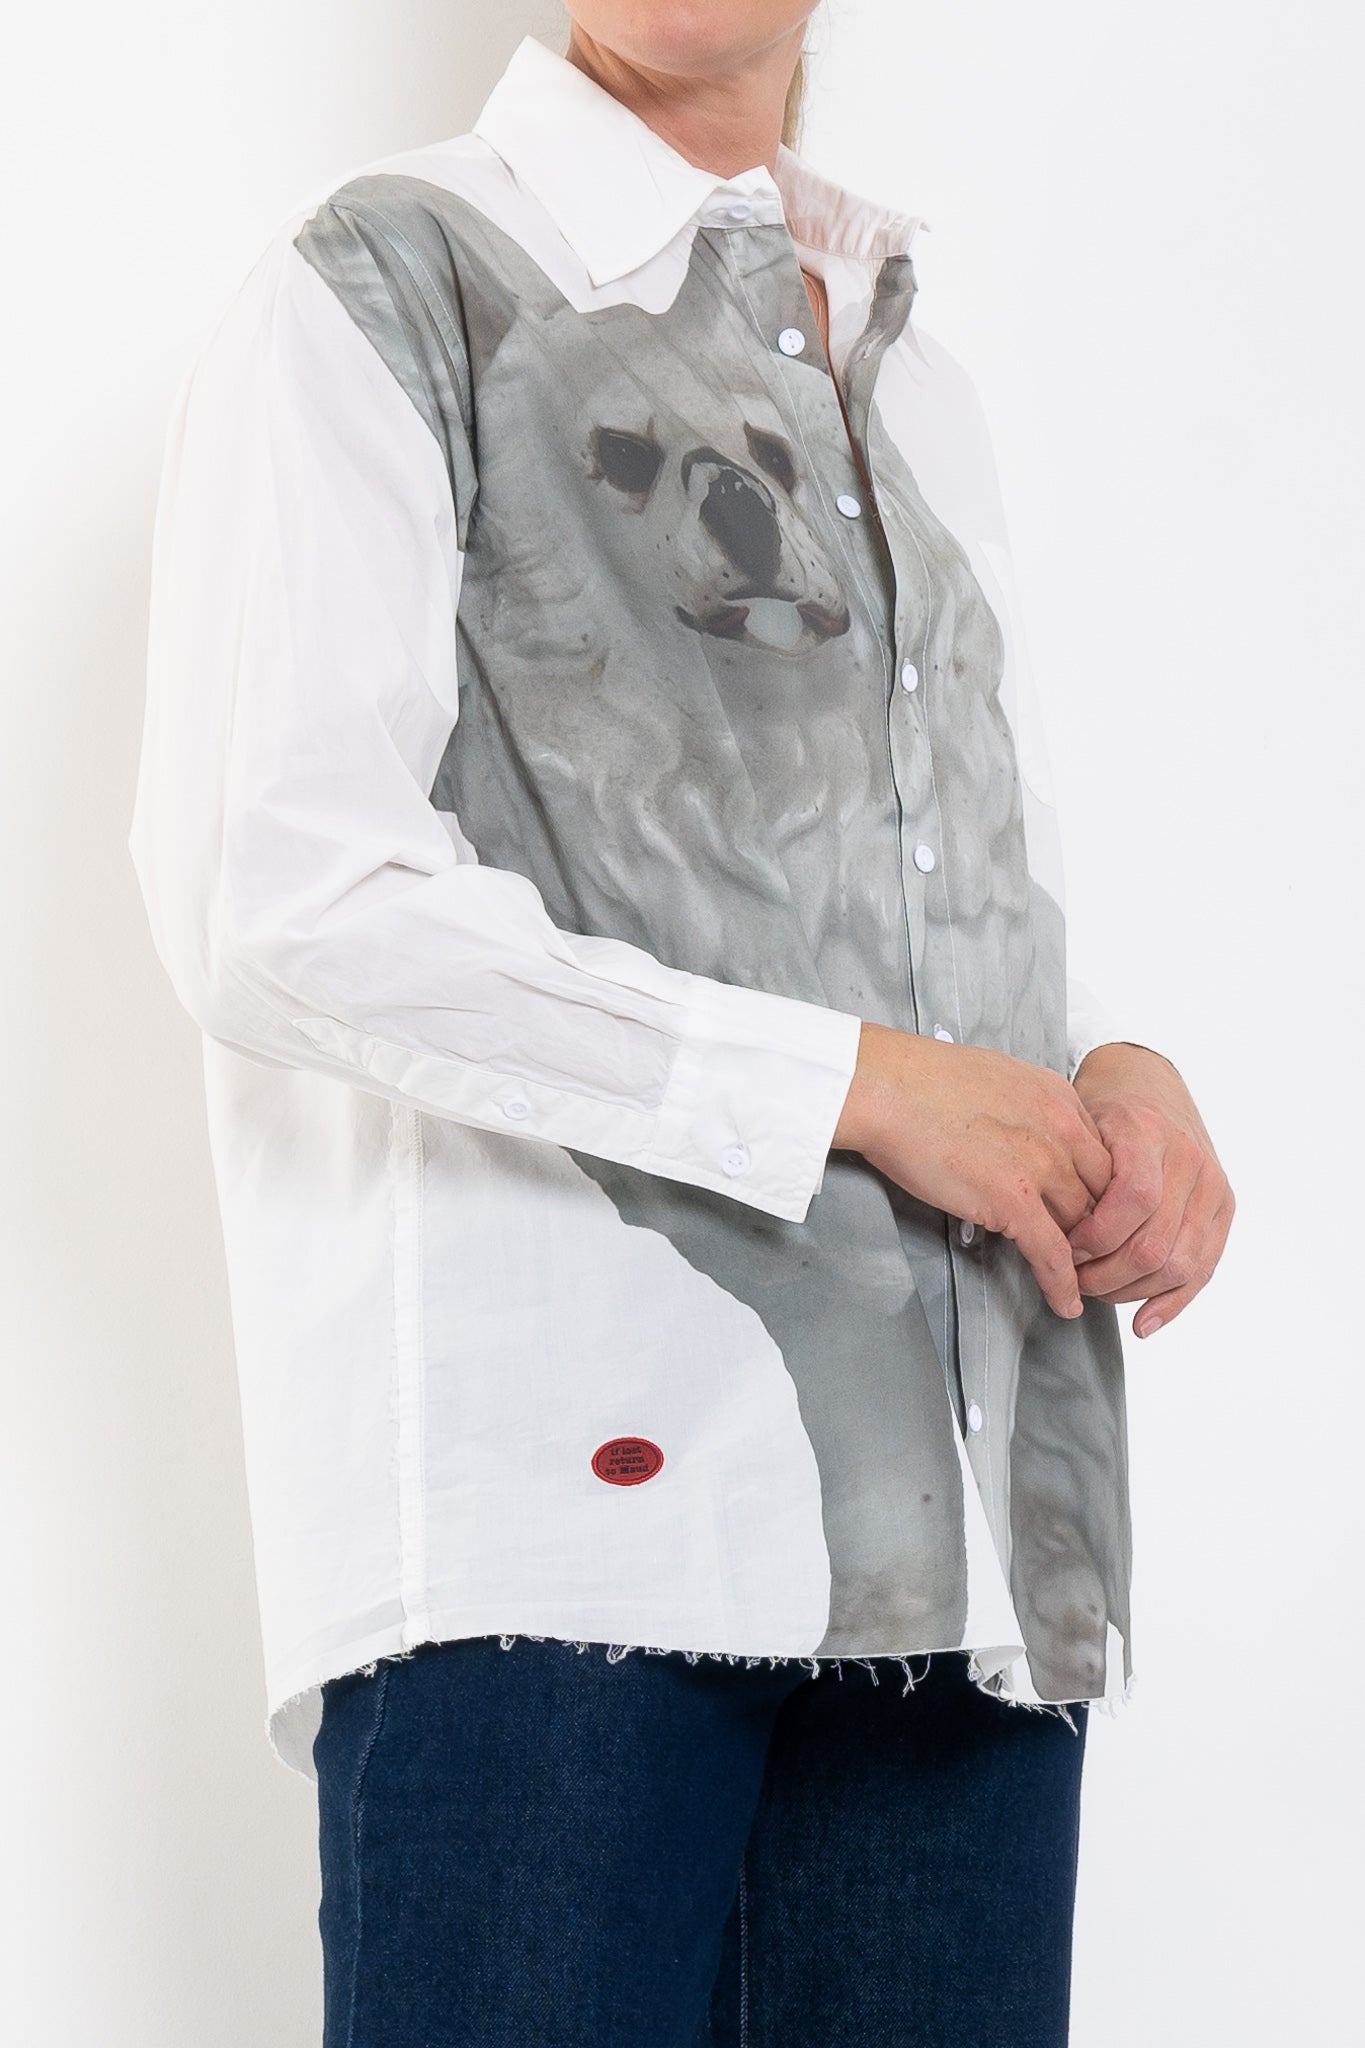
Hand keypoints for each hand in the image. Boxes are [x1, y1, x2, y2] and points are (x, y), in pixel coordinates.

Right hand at [832, 1021, 1114, 1320]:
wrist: (887, 1087)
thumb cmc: (921, 1078)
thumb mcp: (997, 1078)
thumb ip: (1024, 1107)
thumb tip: (1019, 1131)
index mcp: (1057, 1096)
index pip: (1101, 1154)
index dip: (1098, 1188)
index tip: (1090, 1209)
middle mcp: (1062, 1130)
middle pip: (1103, 1193)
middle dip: (1100, 1225)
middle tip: (1090, 1251)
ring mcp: (1042, 1166)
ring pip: (1084, 1226)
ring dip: (1084, 1258)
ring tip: (1082, 1281)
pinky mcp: (1014, 1200)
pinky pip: (1053, 1254)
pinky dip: (1063, 1284)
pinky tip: (1067, 1302)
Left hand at [1066, 1041, 1234, 1339]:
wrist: (1148, 1081)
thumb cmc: (1104, 1107)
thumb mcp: (1079, 1123)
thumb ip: (1072, 1173)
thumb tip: (1051, 1238)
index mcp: (1149, 1132)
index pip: (1133, 1200)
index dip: (1095, 1235)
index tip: (1062, 1247)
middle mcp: (1190, 1159)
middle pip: (1155, 1243)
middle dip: (1107, 1274)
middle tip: (1073, 1278)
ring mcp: (1212, 1185)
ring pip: (1179, 1264)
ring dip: (1132, 1291)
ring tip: (1097, 1291)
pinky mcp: (1223, 1207)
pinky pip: (1204, 1269)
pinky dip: (1173, 1303)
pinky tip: (1143, 1323)